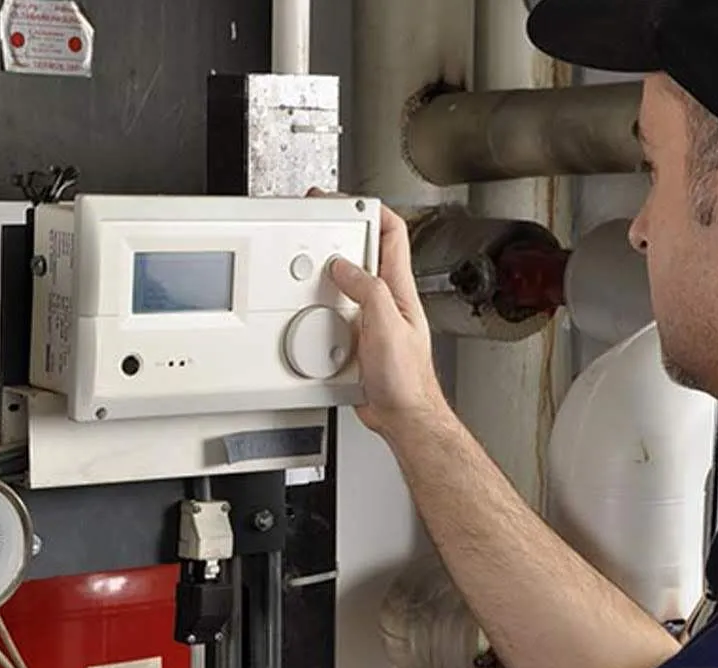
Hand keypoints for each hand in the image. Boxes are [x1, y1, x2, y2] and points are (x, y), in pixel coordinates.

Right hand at [307, 189, 449, 438]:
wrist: (402, 415)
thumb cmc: (406, 379)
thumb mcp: (387, 326)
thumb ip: (367, 290)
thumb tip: (343, 267)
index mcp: (399, 288)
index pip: (391, 232)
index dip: (367, 208)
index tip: (340, 201)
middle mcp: (386, 298)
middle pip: (364, 251)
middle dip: (340, 233)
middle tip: (316, 221)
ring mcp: (371, 317)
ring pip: (347, 281)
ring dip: (328, 270)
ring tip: (310, 258)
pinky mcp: (356, 336)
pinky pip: (336, 309)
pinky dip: (320, 303)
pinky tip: (310, 305)